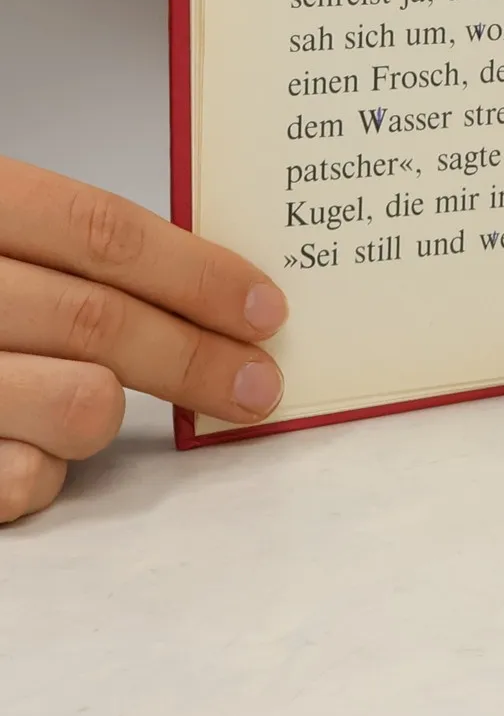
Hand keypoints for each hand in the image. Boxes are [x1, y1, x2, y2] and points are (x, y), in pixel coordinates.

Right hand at [0, 154, 286, 522]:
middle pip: (102, 323)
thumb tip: (221, 293)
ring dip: (108, 415)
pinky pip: (21, 482)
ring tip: (96, 405)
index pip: (103, 233)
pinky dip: (43, 472)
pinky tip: (26, 446)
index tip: (266, 310)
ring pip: (77, 406)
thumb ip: (76, 251)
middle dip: (198, 360)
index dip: (197, 272)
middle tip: (258, 385)